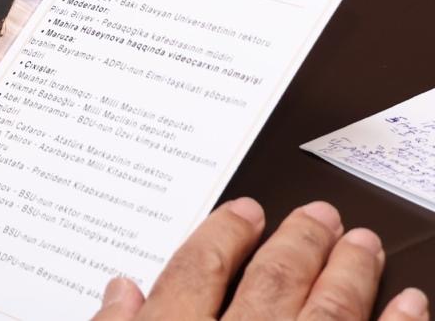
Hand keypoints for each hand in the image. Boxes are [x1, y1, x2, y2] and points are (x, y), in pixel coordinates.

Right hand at [93, 198, 428, 319]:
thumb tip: (118, 292)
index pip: (196, 272)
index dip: (221, 235)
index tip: (243, 212)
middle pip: (271, 282)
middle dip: (298, 241)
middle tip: (318, 214)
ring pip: (328, 311)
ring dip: (351, 272)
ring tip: (364, 244)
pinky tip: (410, 304)